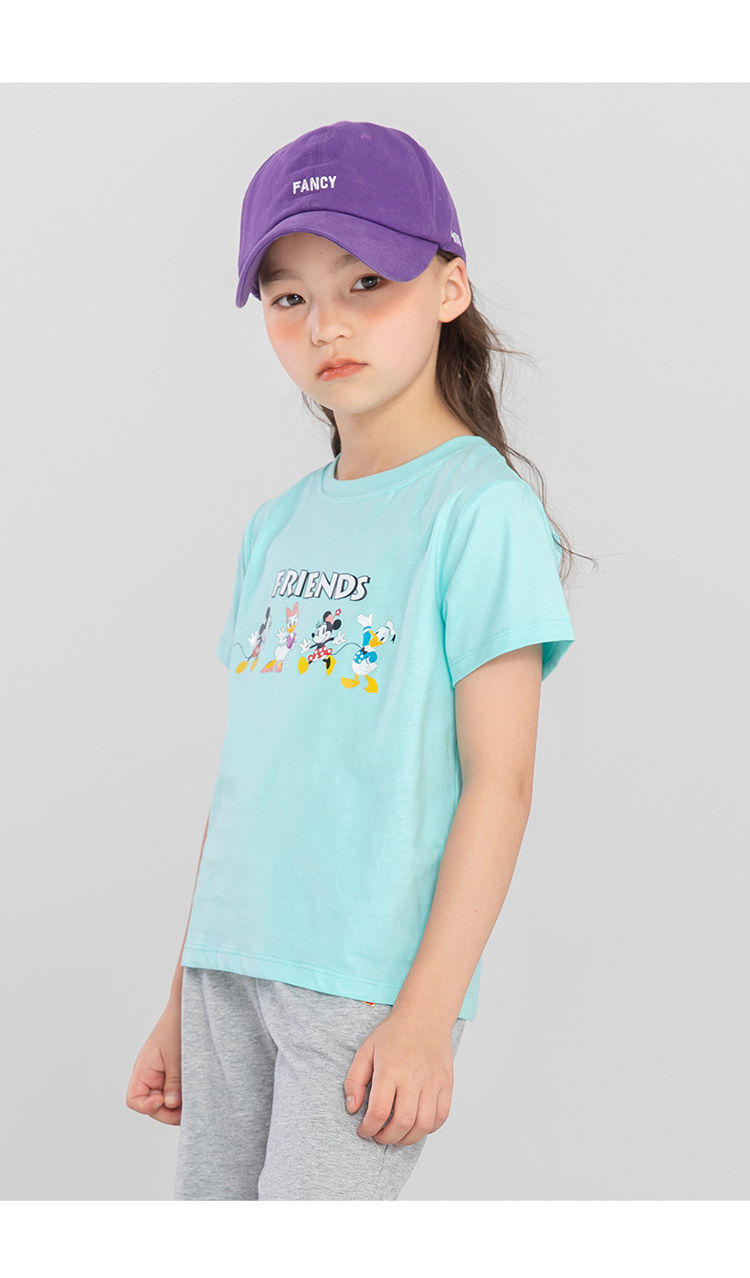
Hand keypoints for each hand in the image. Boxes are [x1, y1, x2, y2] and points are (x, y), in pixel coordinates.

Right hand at [125, 1002, 182, 1125]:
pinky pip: (175, 1090)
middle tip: (186, 1110)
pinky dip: (183, 1094)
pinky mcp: (174, 1071)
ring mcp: (162, 1073)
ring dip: (177, 1104)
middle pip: (152, 1105)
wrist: (189, 1005)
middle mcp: (150, 1074)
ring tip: (193, 1100)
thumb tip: (171, 1105)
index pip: (134, 1100)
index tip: (164, 1102)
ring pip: (165, 1099)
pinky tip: (195, 1092)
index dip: (147, 1107)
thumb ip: (173, 1083)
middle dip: (168, 1110)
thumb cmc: (178, 1025)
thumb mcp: (176, 1057)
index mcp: (144, 1069)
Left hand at [343, 1006, 455, 1146]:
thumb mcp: (366, 1050)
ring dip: (407, 1138)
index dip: (368, 1129)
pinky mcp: (446, 1085)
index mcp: (390, 1070)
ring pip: (423, 1125)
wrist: (425, 1016)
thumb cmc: (394, 1033)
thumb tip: (353, 1108)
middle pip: (402, 1123)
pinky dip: (428, 1129)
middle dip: (387, 1138)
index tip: (364, 1130)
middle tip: (379, 1136)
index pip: (379, 1112)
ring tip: (396, 1135)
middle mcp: (413, 1078)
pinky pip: (441, 1117)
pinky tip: (416, 1125)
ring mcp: (433, 1083)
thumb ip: (354, 1080)